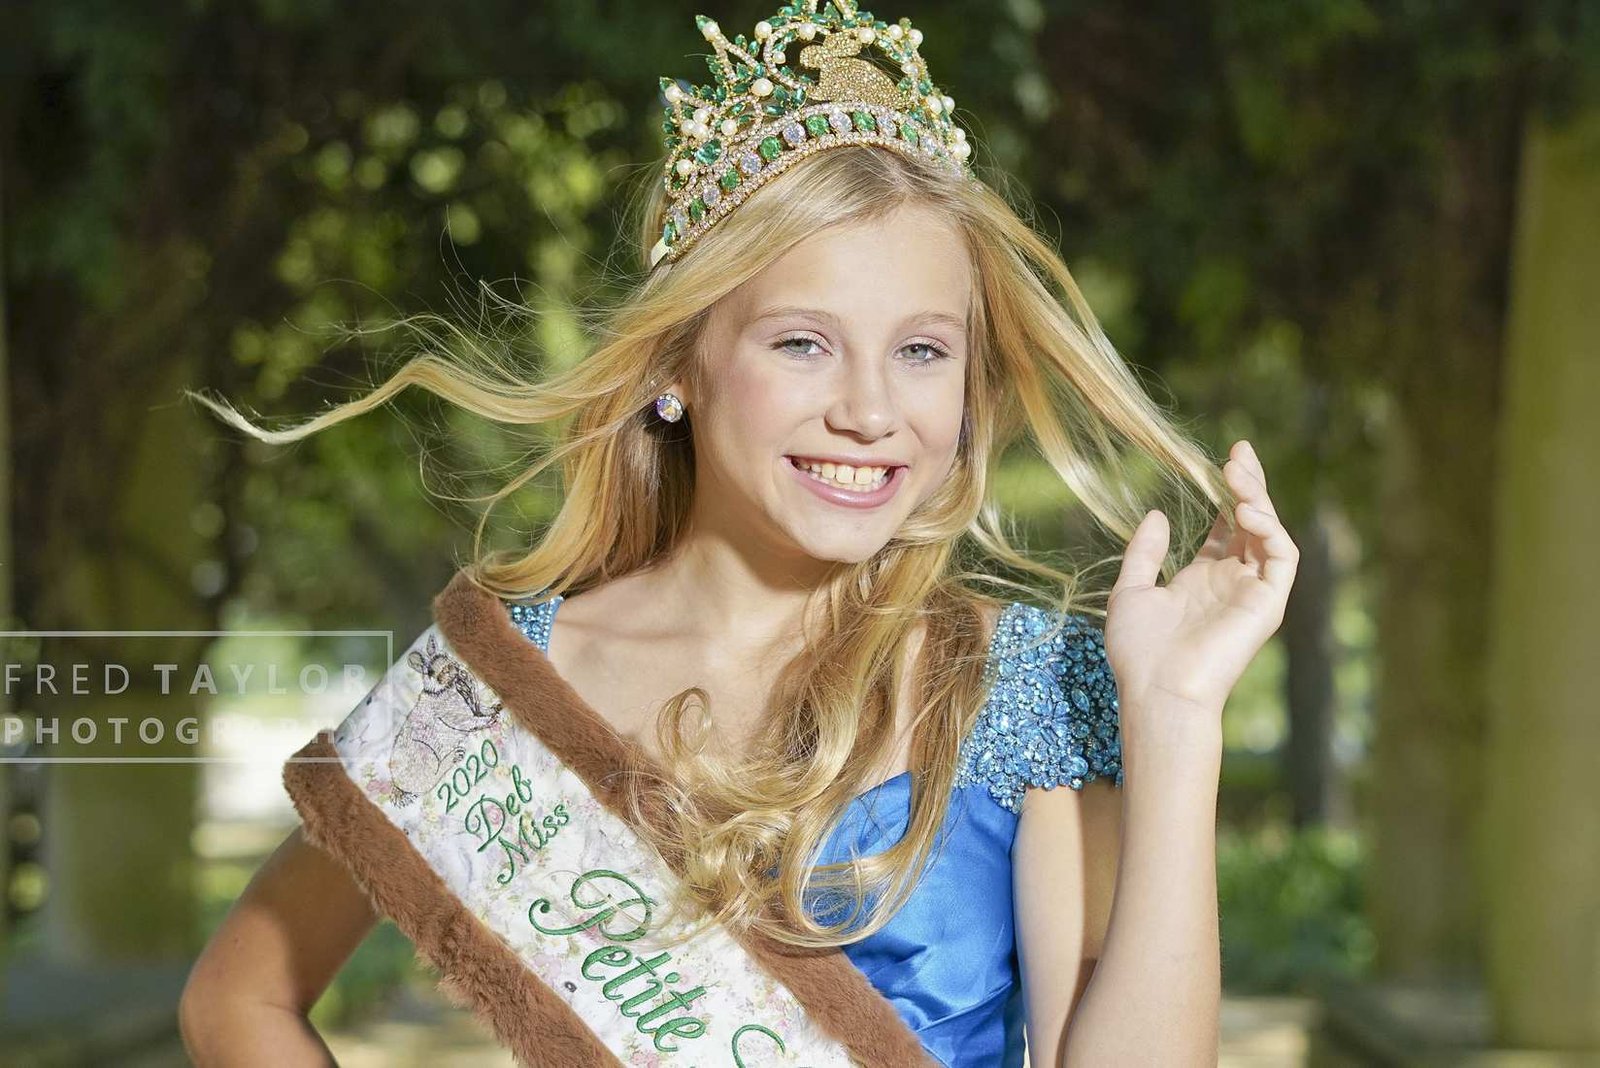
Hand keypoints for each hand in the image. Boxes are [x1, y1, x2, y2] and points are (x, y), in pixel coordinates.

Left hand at [1105, 439, 1298, 722]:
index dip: (1227, 492)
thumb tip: (1158, 514)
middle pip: (1251, 522)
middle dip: (1248, 484)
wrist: (1156, 689)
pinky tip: (1244, 509)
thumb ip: (1145, 552)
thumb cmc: (1139, 651)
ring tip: (1235, 472)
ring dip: (1257, 499)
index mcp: (1204, 578)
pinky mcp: (1269, 603)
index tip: (1222, 460)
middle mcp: (1233, 582)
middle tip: (1237, 450)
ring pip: (1269, 532)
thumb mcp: (1131, 591)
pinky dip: (1269, 529)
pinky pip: (1282, 557)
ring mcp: (1253, 592)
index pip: (1227, 527)